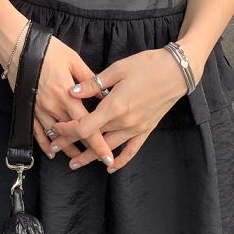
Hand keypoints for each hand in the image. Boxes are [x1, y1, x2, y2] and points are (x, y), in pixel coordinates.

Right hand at [7, 33, 115, 164]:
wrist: (19, 47)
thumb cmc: (48, 50)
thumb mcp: (73, 60)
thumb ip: (90, 79)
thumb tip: (106, 93)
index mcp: (67, 95)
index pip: (87, 124)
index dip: (98, 143)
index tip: (108, 157)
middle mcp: (53, 106)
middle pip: (74, 134)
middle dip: (88, 149)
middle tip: (101, 161)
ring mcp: (40, 109)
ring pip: (56, 136)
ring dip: (68, 149)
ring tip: (80, 159)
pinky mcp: (30, 108)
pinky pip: (37, 131)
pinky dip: (44, 143)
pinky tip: (51, 152)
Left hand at [49, 46, 203, 172]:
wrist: (178, 71)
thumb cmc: (147, 65)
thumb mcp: (117, 69)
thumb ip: (93, 84)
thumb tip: (72, 92)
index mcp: (114, 106)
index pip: (84, 125)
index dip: (67, 129)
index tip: (55, 129)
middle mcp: (124, 122)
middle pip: (93, 138)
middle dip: (72, 143)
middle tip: (54, 148)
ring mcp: (136, 128)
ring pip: (109, 148)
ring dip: (90, 157)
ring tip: (74, 163)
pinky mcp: (147, 129)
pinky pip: (132, 150)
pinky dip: (120, 160)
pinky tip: (109, 167)